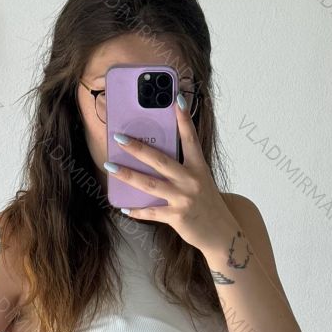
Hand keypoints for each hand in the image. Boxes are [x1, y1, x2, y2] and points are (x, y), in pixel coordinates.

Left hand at [106, 93, 238, 256]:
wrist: (220, 232)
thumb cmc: (206, 203)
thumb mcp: (200, 180)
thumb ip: (183, 169)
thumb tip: (156, 158)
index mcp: (199, 167)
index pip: (190, 138)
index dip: (183, 118)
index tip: (176, 99)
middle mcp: (191, 180)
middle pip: (160, 160)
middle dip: (137, 148)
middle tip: (118, 137)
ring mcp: (183, 198)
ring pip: (149, 184)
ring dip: (127, 175)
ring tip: (110, 167)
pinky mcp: (177, 216)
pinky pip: (152, 212)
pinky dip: (137, 211)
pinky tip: (124, 207)